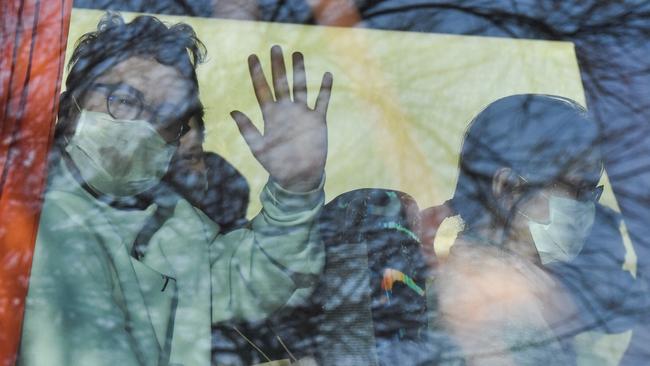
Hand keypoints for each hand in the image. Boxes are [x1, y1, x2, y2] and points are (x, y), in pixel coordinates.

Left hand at [231, 45, 332, 191]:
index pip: (262, 90)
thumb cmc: (277, 165)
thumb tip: (232, 112)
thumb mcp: (259, 148)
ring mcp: (302, 114)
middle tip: (275, 47)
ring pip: (300, 87)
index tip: (253, 57)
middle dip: (277, 66)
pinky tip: (326, 75)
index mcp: (270, 116)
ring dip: (299, 72)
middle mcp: (286, 111)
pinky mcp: (317, 120)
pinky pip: (321, 101)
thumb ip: (248, 130)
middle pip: (281, 83)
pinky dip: (324, 89)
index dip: (257, 74)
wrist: (299, 177)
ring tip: (297, 54)